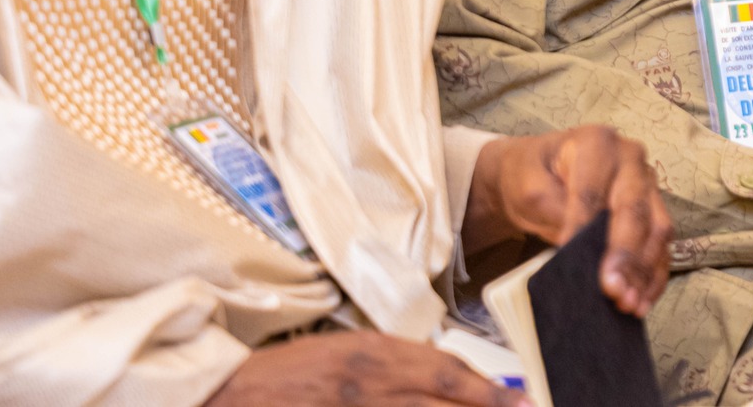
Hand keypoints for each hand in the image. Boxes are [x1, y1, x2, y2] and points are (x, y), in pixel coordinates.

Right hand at [207, 331, 527, 406]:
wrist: (232, 395)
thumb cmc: (291, 373)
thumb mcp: (351, 351)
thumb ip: (400, 363)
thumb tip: (453, 379)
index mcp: (375, 356)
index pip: (449, 373)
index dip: (490, 391)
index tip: (521, 400)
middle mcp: (371, 388)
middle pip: (444, 402)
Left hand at [465, 125, 673, 315]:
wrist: (542, 170)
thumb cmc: (534, 175)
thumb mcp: (528, 187)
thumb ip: (552, 209)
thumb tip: (574, 245)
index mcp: (597, 143)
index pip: (592, 191)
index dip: (582, 226)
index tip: (570, 258)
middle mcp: (630, 159)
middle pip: (634, 210)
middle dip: (624, 254)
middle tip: (612, 290)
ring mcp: (646, 184)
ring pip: (656, 229)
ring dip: (644, 270)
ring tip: (628, 303)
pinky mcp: (653, 209)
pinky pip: (662, 245)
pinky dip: (654, 275)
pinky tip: (642, 300)